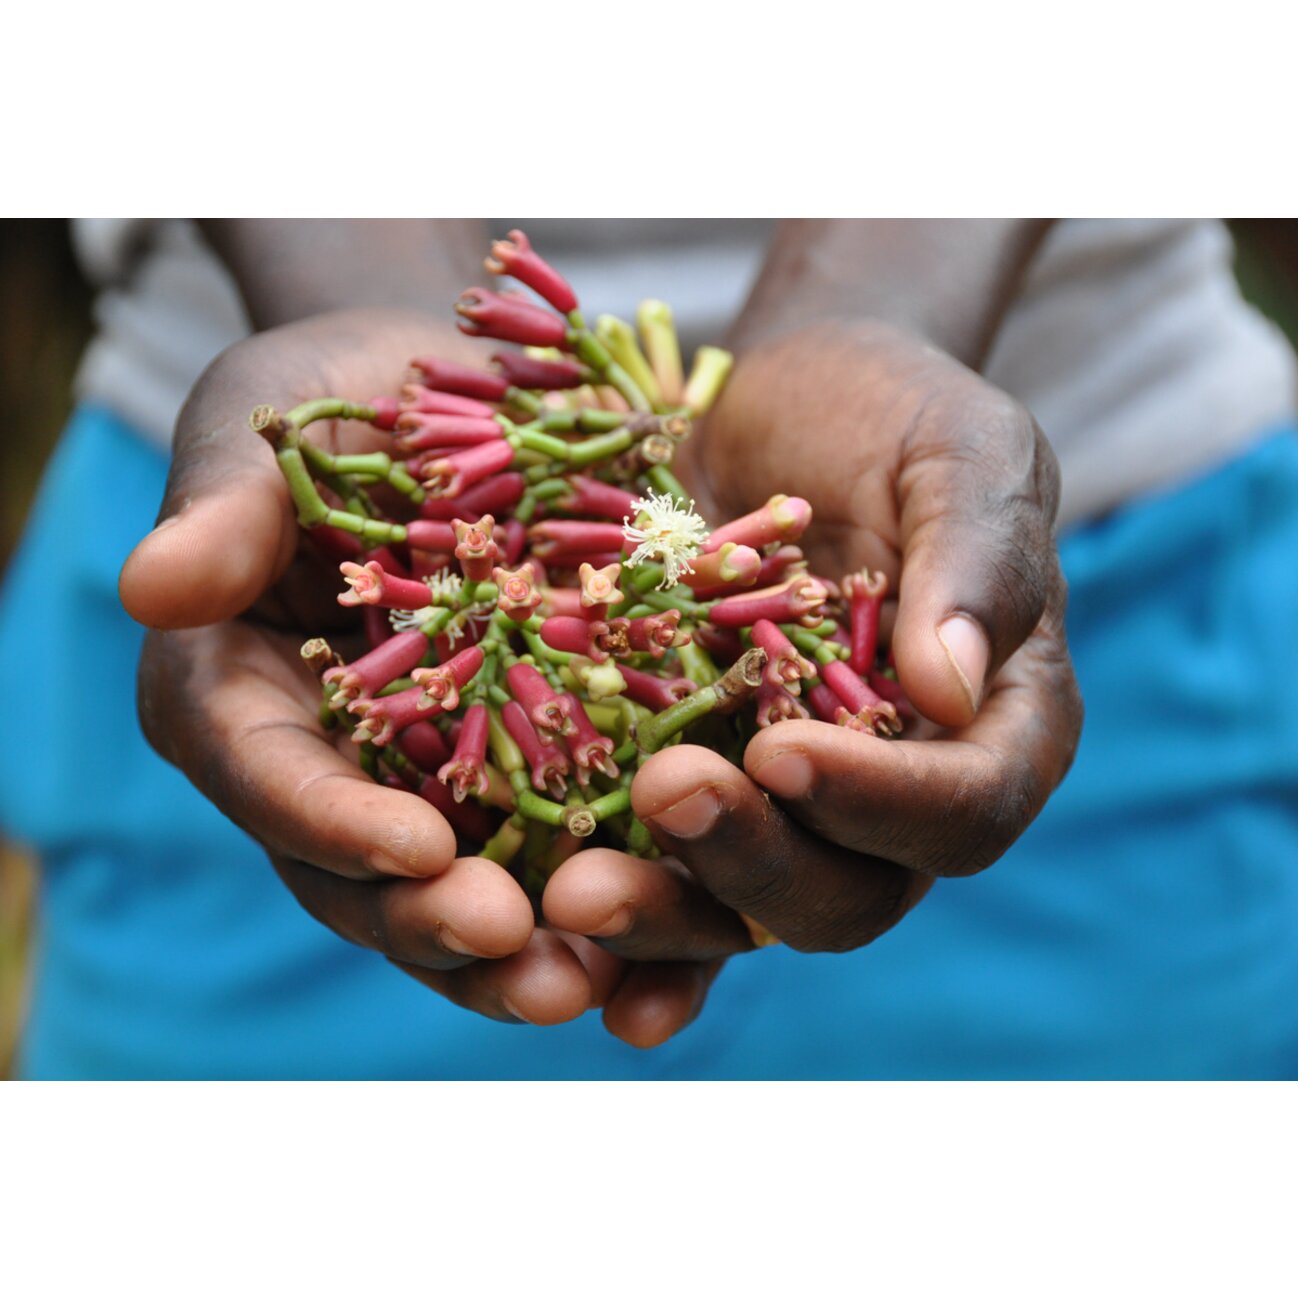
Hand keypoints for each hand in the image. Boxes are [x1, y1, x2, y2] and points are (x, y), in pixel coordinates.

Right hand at [120, 309, 610, 1026]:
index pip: (272, 779)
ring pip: (470, 890)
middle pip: (367, 877)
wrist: (446, 392)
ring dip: (529, 951)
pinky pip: (570, 843)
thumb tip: (148, 587)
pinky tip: (680, 918)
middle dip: (436, 924)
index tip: (414, 847)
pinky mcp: (538, 760)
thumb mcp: (264, 428)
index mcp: (244, 700)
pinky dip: (618, 891)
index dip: (333, 823)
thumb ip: (220, 512)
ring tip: (599, 983)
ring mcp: (439, 777)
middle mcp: (339, 765)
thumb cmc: (331, 398)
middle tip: (516, 953)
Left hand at [544, 321, 1081, 1029]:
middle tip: (668, 792)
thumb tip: (951, 691)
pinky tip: (547, 934)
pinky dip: (621, 930)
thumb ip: (976, 560)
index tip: (782, 750)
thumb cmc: (891, 415)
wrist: (776, 403)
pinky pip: (666, 876)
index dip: (882, 804)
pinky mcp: (696, 788)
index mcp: (992, 724)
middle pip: (851, 892)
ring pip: (746, 912)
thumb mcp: (962, 453)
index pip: (965, 808)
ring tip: (575, 898)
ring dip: (667, 920)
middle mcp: (895, 793)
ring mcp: (789, 807)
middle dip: (758, 865)